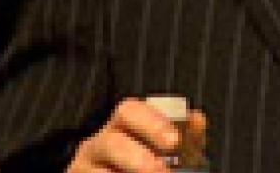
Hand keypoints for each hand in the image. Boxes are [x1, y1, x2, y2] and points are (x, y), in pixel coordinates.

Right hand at [67, 99, 206, 171]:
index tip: (174, 141)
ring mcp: (82, 168)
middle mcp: (97, 145)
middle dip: (138, 158)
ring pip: (98, 172)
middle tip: (161, 170)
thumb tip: (197, 119)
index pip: (130, 111)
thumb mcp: (165, 146)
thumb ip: (184, 133)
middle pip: (111, 143)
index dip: (153, 123)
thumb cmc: (140, 162)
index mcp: (120, 127)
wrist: (112, 172)